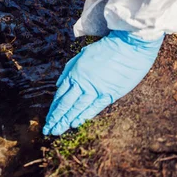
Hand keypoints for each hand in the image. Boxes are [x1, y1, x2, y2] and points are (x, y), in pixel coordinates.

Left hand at [43, 30, 163, 135]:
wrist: (128, 47)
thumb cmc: (106, 49)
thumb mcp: (82, 56)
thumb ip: (69, 70)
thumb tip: (60, 85)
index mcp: (74, 73)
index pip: (60, 95)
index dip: (54, 108)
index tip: (48, 119)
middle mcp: (82, 83)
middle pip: (65, 104)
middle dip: (56, 118)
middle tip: (48, 130)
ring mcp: (95, 89)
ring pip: (77, 108)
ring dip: (66, 120)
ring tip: (57, 130)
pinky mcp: (109, 94)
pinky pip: (94, 107)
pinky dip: (84, 116)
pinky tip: (75, 123)